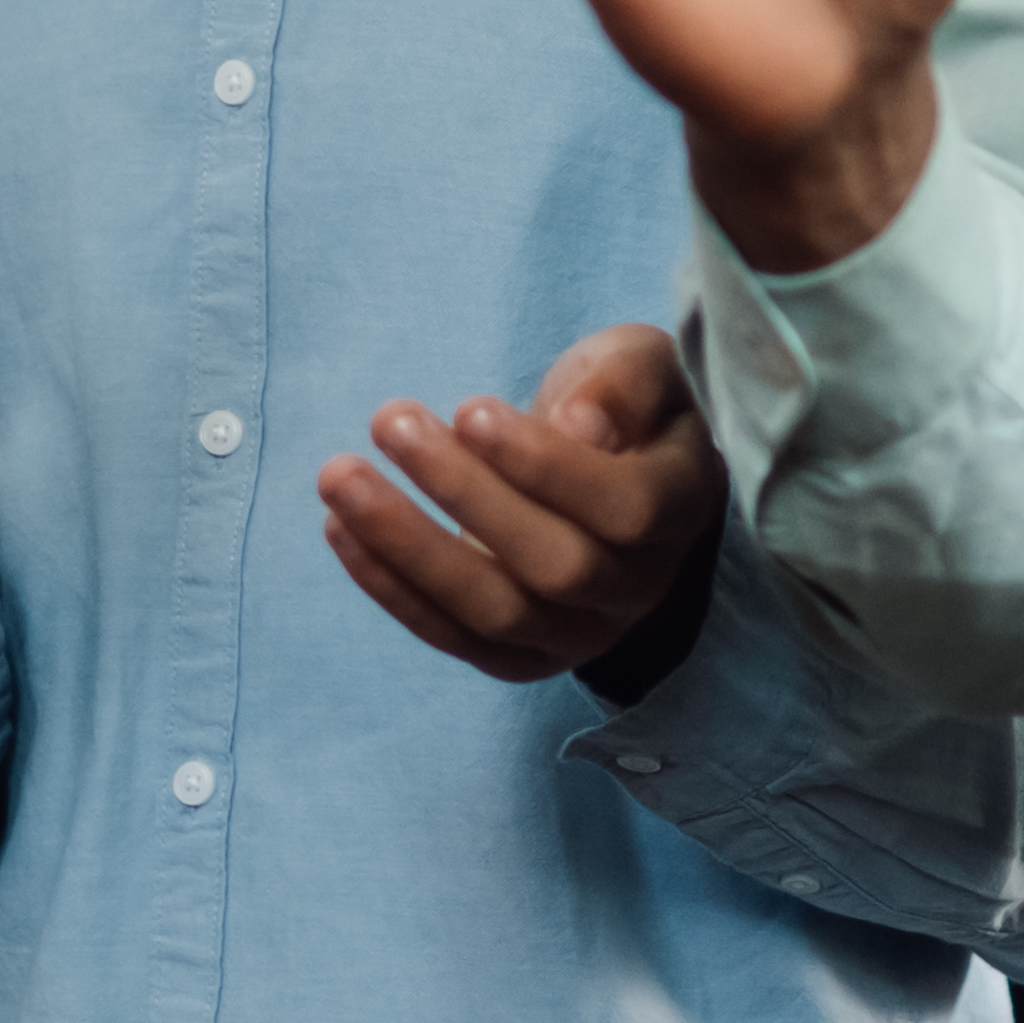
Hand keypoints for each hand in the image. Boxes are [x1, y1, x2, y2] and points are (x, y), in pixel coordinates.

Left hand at [325, 325, 723, 700]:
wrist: (613, 475)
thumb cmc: (623, 407)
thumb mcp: (641, 364)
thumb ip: (624, 383)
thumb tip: (581, 427)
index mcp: (683, 508)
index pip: (626, 509)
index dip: (545, 467)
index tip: (470, 410)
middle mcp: (641, 586)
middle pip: (556, 566)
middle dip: (463, 494)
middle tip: (391, 421)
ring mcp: (582, 634)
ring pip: (496, 611)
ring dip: (408, 545)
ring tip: (340, 476)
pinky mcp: (524, 658)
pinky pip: (455, 637)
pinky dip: (391, 587)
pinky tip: (340, 529)